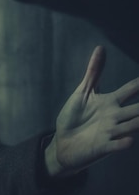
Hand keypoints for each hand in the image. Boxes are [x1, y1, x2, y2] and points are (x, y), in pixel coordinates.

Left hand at [46, 46, 138, 176]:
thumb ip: (94, 72)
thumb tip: (101, 47)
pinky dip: (123, 143)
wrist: (62, 143)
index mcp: (111, 102)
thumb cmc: (74, 117)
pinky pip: (116, 145)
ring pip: (132, 125)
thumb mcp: (83, 92)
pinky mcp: (103, 147)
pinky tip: (129, 140)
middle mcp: (116, 116)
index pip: (132, 89)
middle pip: (138, 108)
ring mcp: (111, 132)